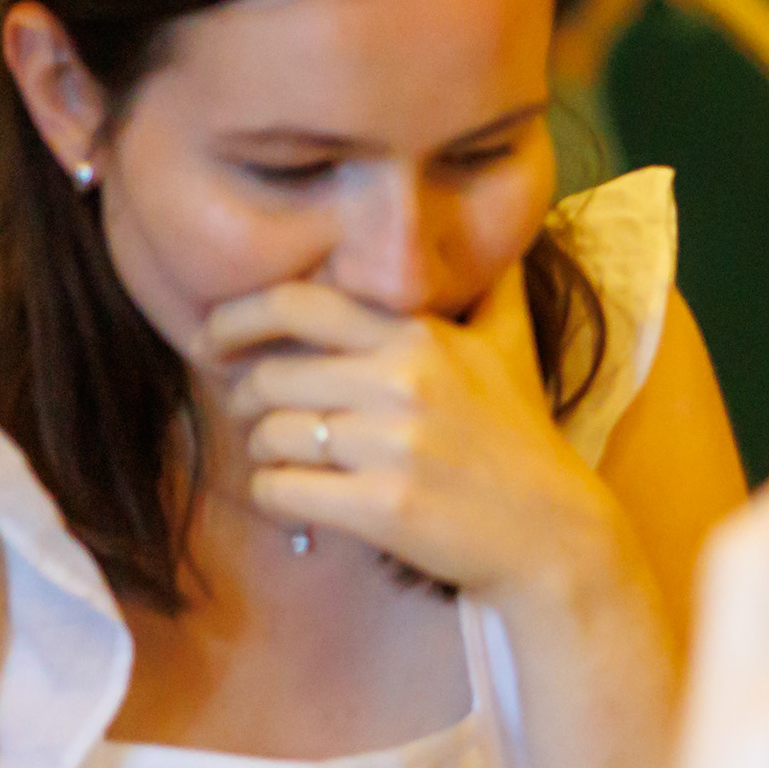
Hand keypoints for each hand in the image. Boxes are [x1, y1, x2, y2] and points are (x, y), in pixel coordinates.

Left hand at [210, 280, 620, 604]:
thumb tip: (504, 234)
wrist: (554, 533)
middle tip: (252, 415)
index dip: (236, 316)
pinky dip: (273, 496)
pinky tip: (296, 499)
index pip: (298, 303)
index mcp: (420, 337)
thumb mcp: (512, 346)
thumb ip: (493, 287)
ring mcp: (392, 445)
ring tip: (284, 460)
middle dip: (245, 397)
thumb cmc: (524, 439)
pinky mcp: (382, 506)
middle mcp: (403, 381)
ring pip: (270, 434)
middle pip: (270, 375)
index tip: (213, 338)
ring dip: (261, 451)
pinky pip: (281, 490)